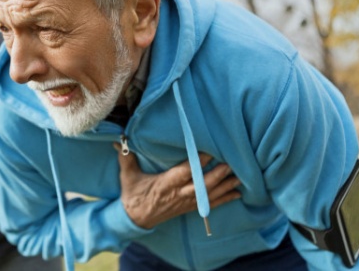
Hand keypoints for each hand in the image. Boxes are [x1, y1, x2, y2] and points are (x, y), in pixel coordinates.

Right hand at [114, 143, 240, 228]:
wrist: (136, 218)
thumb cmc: (133, 195)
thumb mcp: (128, 176)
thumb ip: (126, 158)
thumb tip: (118, 140)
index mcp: (164, 184)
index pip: (184, 173)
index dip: (197, 163)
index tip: (209, 151)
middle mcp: (178, 194)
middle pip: (201, 185)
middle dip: (217, 175)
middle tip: (230, 163)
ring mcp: (185, 202)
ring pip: (209, 195)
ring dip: (225, 186)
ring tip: (239, 176)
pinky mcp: (189, 208)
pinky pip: (210, 204)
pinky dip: (225, 199)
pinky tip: (237, 192)